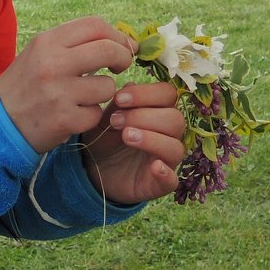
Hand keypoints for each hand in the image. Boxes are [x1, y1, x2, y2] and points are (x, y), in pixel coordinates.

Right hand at [0, 15, 135, 152]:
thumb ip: (75, 44)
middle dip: (123, 58)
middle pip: (108, 50)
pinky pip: (97, 113)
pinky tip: (75, 114)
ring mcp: (59, 93)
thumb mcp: (41, 53)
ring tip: (85, 96)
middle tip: (120, 66)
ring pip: (107, 86)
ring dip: (103, 92)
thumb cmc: (26, 83)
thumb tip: (122, 41)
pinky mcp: (65, 119)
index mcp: (47, 42)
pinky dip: (90, 115)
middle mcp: (52, 63)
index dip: (116, 35)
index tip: (122, 46)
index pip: (95, 25)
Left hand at [80, 81, 186, 204]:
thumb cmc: (105, 138)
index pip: (168, 95)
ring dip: (151, 139)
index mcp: (158, 112)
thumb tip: (130, 85)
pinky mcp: (161, 183)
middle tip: (116, 121)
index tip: (119, 99)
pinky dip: (166, 173)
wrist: (93, 170)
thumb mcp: (106, 118)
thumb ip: (119, 104)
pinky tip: (154, 166)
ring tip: (126, 136)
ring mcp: (166, 160)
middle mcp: (168, 134)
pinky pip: (173, 179)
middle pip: (175, 119)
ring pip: (175, 146)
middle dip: (144, 116)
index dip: (146, 94)